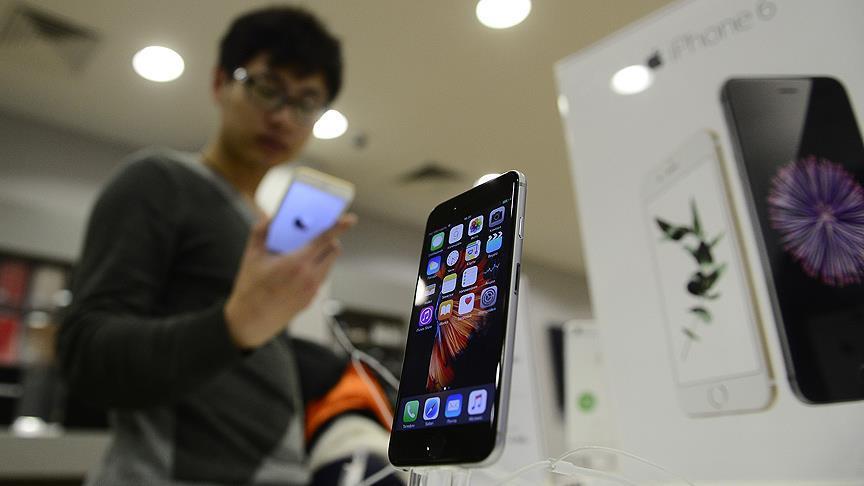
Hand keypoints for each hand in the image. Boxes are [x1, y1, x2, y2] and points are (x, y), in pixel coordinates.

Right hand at [224, 214, 356, 348]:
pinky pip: (322, 278)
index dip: (339, 227)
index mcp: (296, 263)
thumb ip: (260, 232)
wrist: (250, 322)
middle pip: (333, 251)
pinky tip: (301, 268)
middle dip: (330, 239)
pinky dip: (318, 267)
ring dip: (324, 254)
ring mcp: (313, 290)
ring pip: (329, 264)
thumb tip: (268, 216)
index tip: (350, 219)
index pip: (324, 240)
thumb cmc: (250, 289)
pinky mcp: (311, 299)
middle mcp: (309, 277)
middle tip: (318, 233)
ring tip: (307, 250)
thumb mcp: (251, 257)